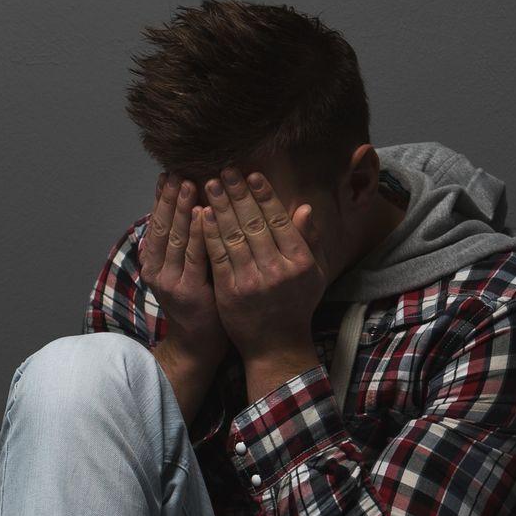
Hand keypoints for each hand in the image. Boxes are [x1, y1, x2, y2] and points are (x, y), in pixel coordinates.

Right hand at [138, 170, 228, 356]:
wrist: (198, 344)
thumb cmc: (199, 302)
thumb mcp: (185, 269)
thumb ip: (186, 242)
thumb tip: (190, 207)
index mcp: (154, 262)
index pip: (156, 223)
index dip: (161, 198)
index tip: (167, 173)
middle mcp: (157, 270)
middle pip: (162, 226)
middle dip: (170, 197)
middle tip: (178, 171)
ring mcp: (171, 281)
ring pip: (175, 238)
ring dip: (181, 209)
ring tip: (188, 183)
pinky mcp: (189, 291)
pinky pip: (194, 256)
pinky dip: (198, 232)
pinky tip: (204, 213)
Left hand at [198, 166, 330, 356]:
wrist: (276, 345)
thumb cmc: (296, 304)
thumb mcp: (313, 274)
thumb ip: (309, 240)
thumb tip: (304, 207)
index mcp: (299, 262)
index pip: (279, 220)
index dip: (264, 195)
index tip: (253, 174)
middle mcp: (277, 270)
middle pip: (254, 224)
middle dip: (238, 194)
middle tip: (226, 170)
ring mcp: (252, 282)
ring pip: (233, 236)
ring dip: (221, 207)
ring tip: (210, 184)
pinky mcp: (229, 292)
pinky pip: (218, 256)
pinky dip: (209, 233)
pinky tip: (202, 214)